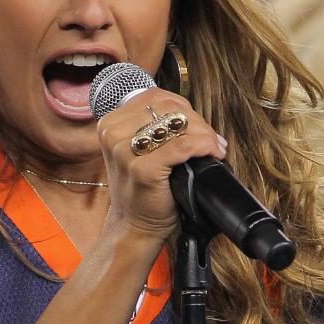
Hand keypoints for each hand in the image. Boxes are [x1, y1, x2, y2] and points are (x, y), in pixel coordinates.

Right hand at [94, 91, 225, 241]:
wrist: (133, 226)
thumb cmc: (141, 190)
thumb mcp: (138, 151)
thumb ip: (153, 127)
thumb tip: (192, 115)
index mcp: (110, 123)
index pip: (156, 97)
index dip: (184, 108)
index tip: (198, 127)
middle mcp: (113, 133)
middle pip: (169, 108)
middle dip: (197, 122)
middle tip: (211, 140)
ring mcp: (126, 150)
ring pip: (178, 123)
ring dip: (204, 134)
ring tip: (212, 148)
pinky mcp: (143, 168)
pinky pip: (184, 146)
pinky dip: (204, 147)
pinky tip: (212, 154)